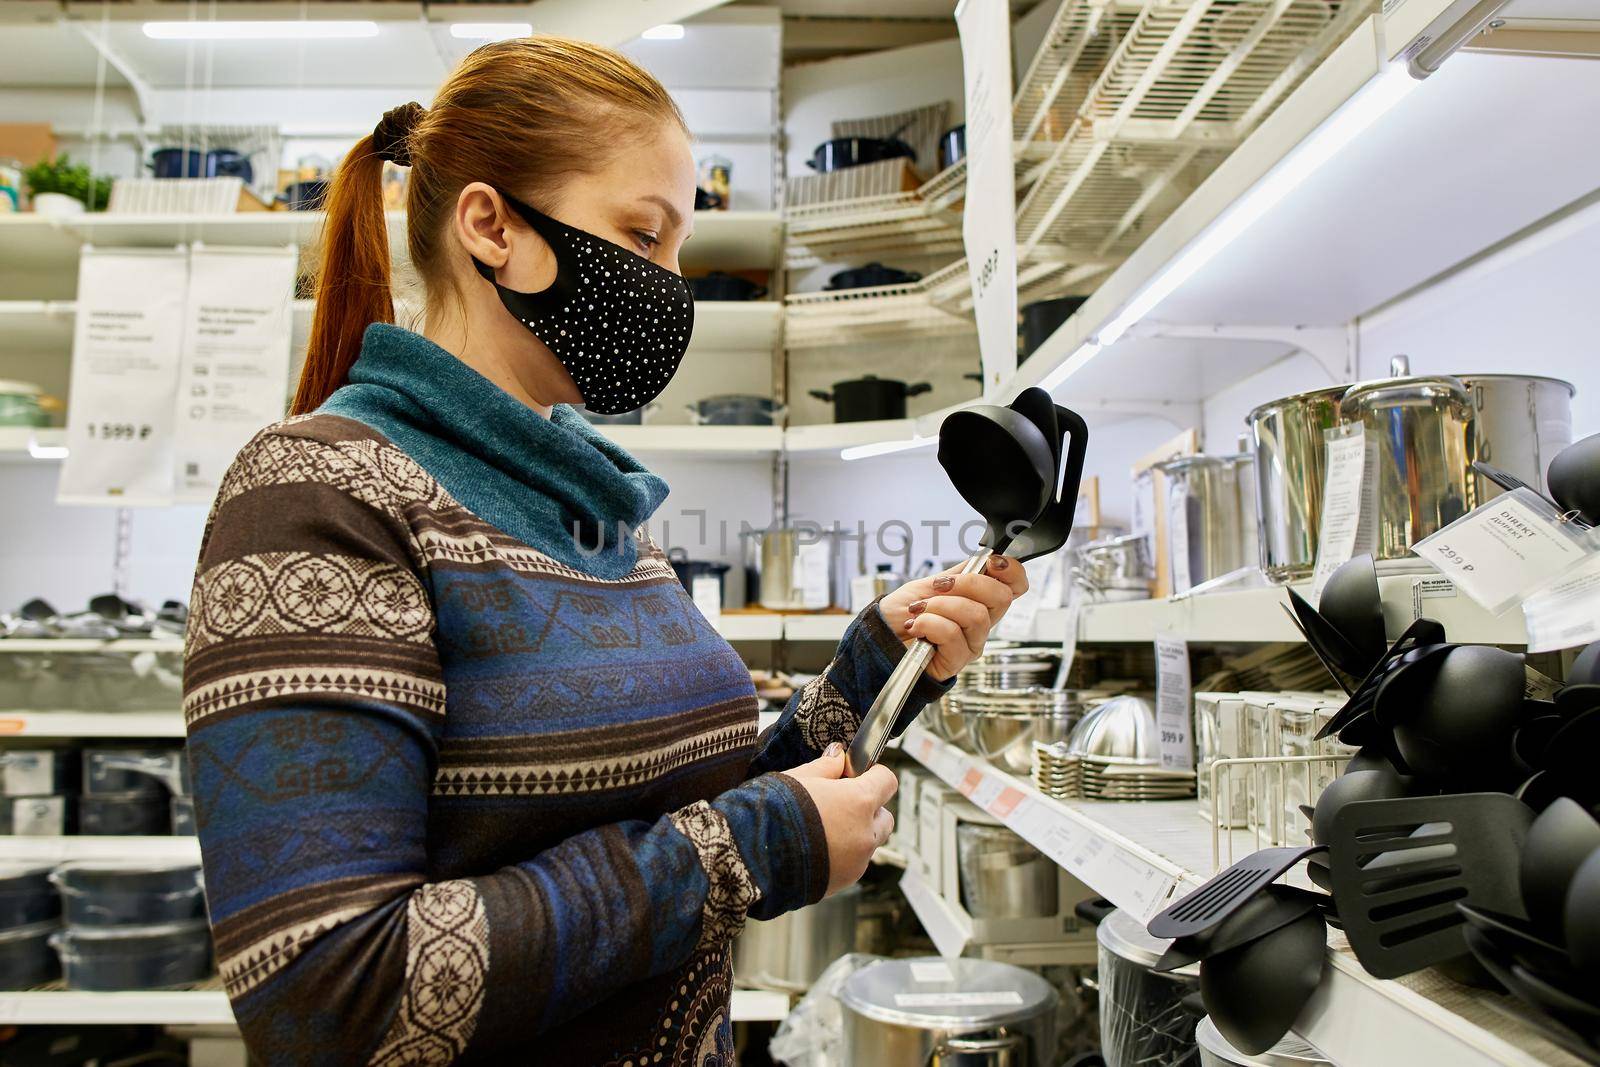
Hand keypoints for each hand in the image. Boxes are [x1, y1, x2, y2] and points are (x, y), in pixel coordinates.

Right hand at [787, 743, 897, 896]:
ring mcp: (856, 862)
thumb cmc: (773, 813)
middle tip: (840, 802)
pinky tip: (814, 848)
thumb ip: (826, 766)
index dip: (873, 775)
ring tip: (821, 829)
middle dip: (869, 808)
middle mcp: (865, 834)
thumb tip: (839, 756)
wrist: (751, 858)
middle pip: (884, 816)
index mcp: (859, 802)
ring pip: (869, 843)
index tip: (858, 774)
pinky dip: (842, 856)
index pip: (887, 781)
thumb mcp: (799, 778)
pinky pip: (852, 864)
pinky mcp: (843, 882)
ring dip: (856, 834)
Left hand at [877, 556, 1028, 680]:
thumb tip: (988, 557)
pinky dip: (928, 623)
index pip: (1016, 586)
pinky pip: (952, 634)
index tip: (990, 562)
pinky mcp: (956, 661)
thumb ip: (963, 572)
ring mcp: (971, 643)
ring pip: (976, 615)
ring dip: (940, 606)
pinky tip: (916, 626)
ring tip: (920, 609)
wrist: (880, 635)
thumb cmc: (904, 612)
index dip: (1011, 571)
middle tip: (939, 586)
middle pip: (1002, 598)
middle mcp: (981, 623)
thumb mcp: (933, 582)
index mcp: (981, 601)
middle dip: (967, 583)